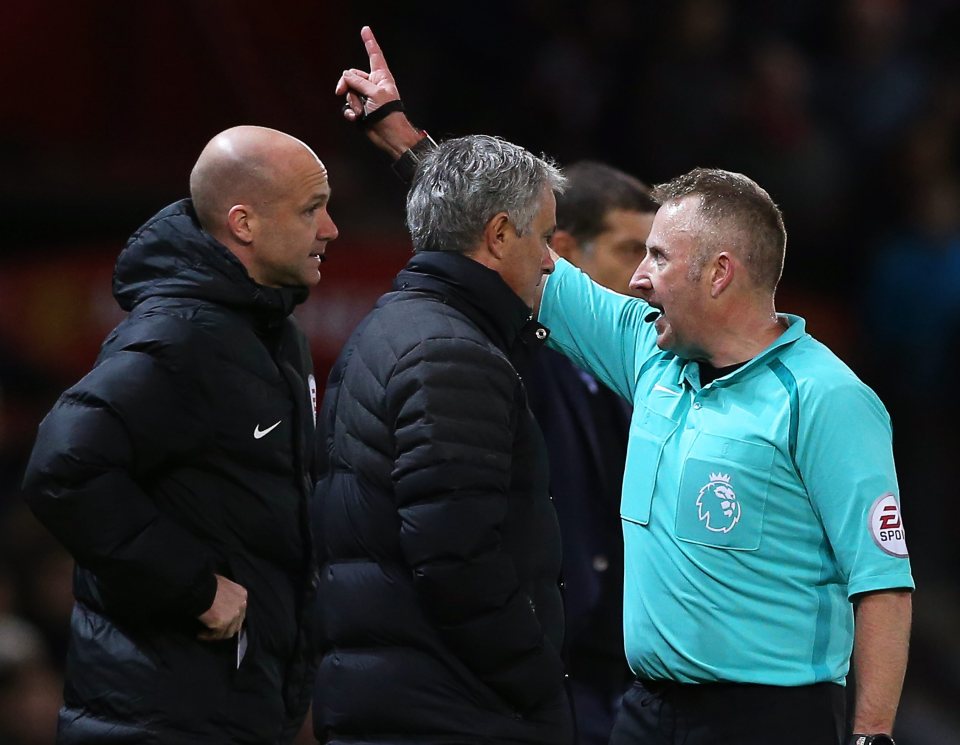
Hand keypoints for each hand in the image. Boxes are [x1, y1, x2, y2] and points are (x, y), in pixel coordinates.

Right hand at [197, 574, 246, 640]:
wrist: (199, 588)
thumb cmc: (208, 584)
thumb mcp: (223, 584)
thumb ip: (228, 594)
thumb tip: (223, 601)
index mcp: (242, 594)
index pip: (240, 610)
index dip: (232, 617)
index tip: (222, 619)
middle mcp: (241, 606)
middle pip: (237, 623)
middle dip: (226, 628)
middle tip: (215, 630)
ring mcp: (233, 616)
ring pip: (228, 631)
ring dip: (217, 634)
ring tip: (206, 634)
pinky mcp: (223, 624)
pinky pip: (216, 635)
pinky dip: (208, 636)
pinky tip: (200, 634)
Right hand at [335, 26, 424, 157]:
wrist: (389, 135)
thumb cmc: (389, 114)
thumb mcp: (375, 93)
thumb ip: (358, 82)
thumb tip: (345, 77)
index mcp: (381, 77)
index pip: (374, 55)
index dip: (369, 42)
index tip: (365, 30)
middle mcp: (372, 85)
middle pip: (351, 76)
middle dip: (347, 85)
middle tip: (342, 92)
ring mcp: (365, 97)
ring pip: (348, 92)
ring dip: (351, 102)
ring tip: (360, 111)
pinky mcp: (360, 109)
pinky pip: (348, 105)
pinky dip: (349, 112)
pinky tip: (355, 118)